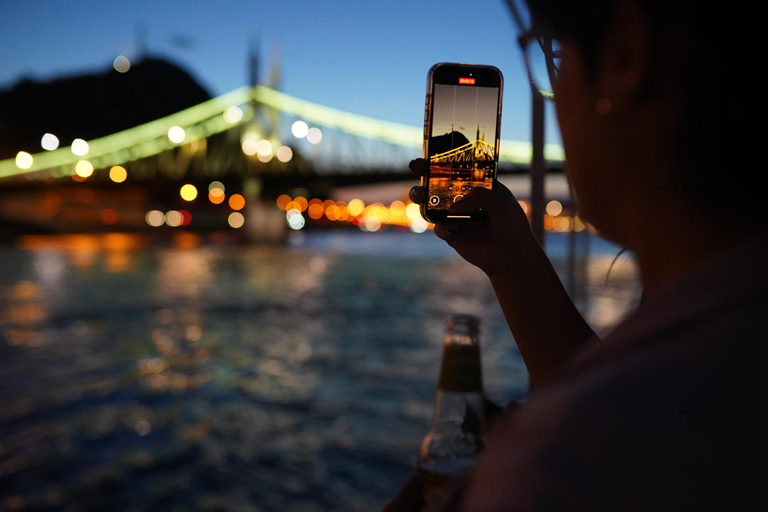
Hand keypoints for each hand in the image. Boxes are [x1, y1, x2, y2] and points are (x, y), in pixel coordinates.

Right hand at [409, 159, 538, 278]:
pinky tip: (450, 227)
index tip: (430, 151)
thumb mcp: (500, 201)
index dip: (442, 159)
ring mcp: (456, 216)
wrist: (512, 255)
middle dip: (424, 173)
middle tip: (415, 166)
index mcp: (477, 185)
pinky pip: (439, 227)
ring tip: (418, 194)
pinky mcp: (452, 234)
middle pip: (438, 183)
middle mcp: (464, 199)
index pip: (457, 168)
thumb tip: (452, 208)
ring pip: (431, 204)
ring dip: (420, 196)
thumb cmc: (512, 224)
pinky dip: (441, 226)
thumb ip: (477, 196)